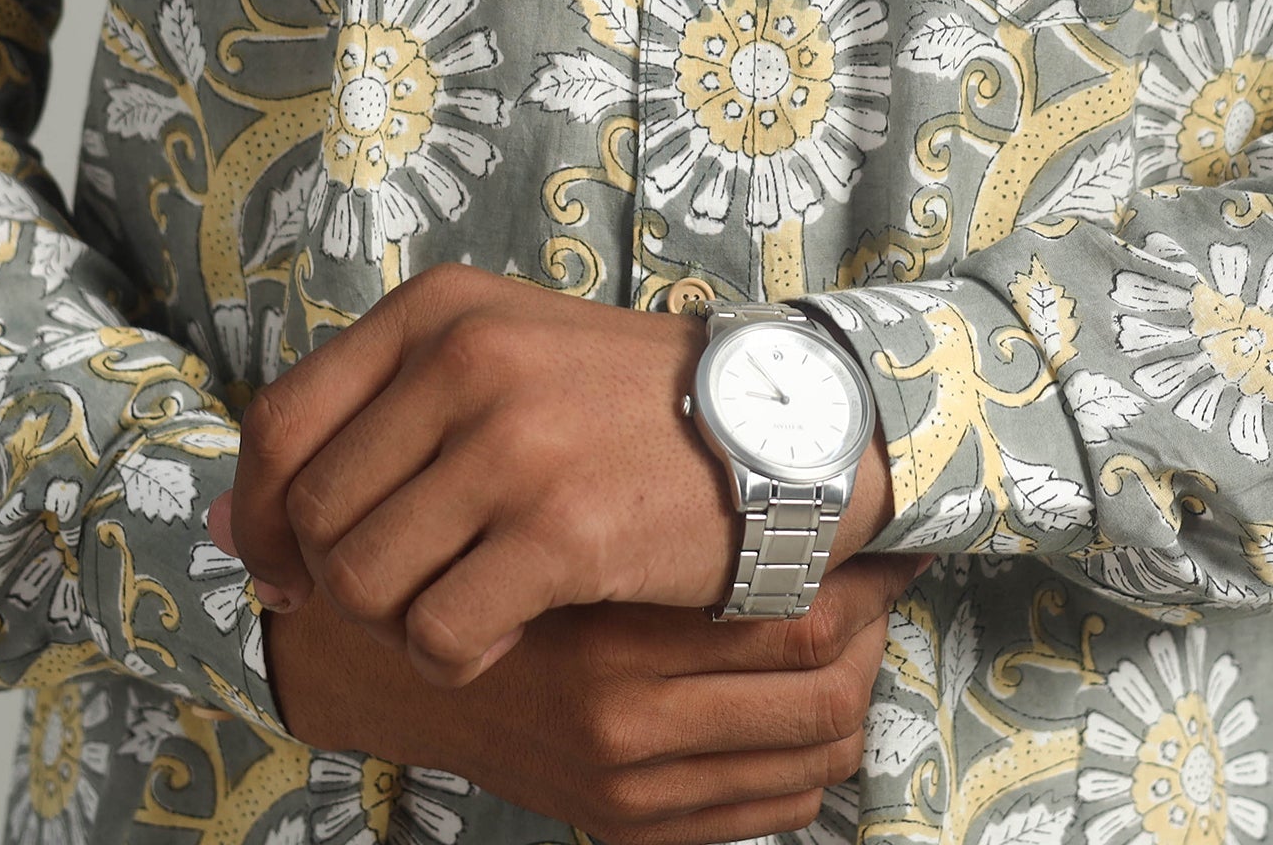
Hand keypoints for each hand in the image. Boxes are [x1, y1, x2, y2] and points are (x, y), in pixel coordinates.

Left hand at [221, 264, 894, 684]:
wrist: (776, 427)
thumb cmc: (620, 404)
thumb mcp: (494, 364)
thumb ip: (364, 425)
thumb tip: (223, 523)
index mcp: (439, 309)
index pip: (280, 423)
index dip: (263, 513)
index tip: (288, 560)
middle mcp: (465, 359)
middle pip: (316, 515)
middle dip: (338, 579)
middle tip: (409, 585)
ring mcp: (514, 442)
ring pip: (363, 584)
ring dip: (398, 621)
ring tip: (464, 600)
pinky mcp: (560, 529)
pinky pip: (438, 635)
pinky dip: (455, 656)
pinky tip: (506, 630)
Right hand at [266, 550, 928, 844]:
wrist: (381, 658)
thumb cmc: (483, 552)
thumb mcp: (554, 510)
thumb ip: (655, 506)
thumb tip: (798, 462)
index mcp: (617, 643)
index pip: (801, 622)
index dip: (863, 577)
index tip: (891, 530)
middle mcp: (628, 730)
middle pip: (827, 695)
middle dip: (874, 630)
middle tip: (887, 568)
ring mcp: (632, 791)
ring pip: (815, 754)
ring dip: (855, 688)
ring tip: (858, 621)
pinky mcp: (631, 827)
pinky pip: (774, 807)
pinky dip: (812, 752)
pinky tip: (810, 688)